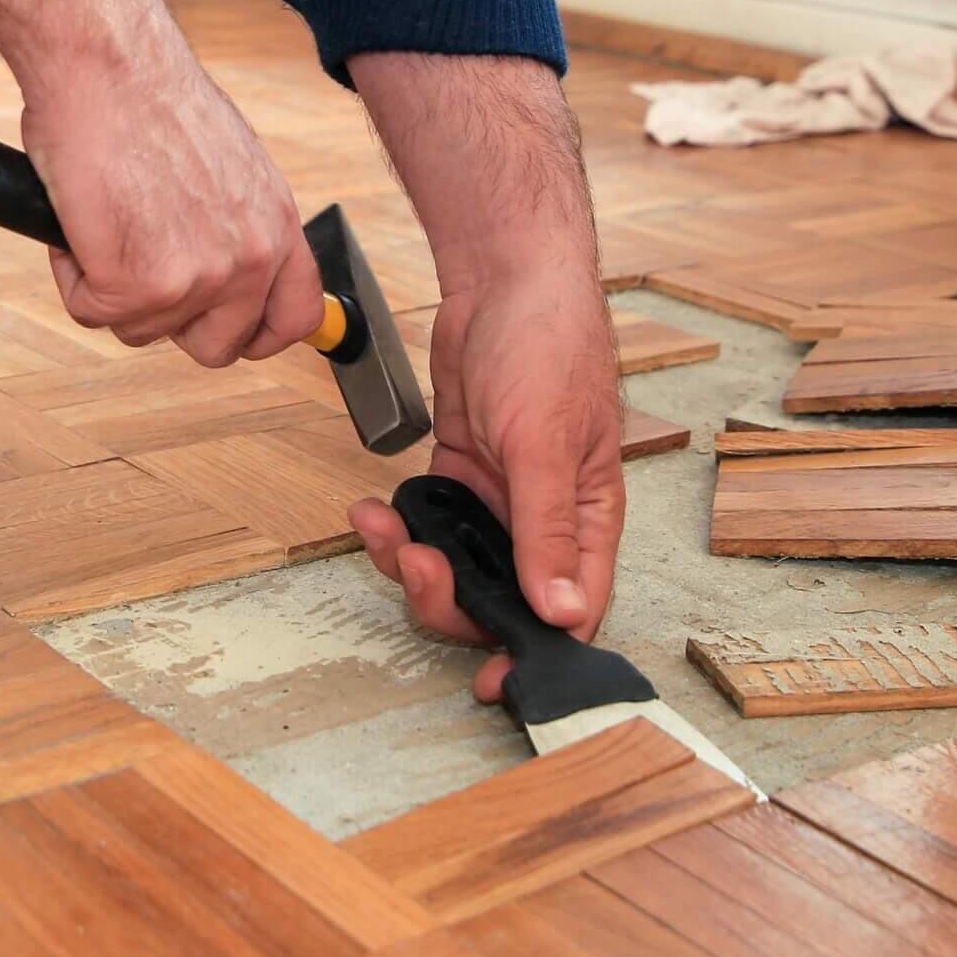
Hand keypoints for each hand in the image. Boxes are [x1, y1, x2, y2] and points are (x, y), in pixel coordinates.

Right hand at [24, 41, 324, 365]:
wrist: (108, 65)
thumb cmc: (151, 102)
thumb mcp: (231, 168)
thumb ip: (237, 224)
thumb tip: (222, 265)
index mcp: (278, 227)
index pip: (297, 317)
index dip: (258, 335)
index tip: (229, 330)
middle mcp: (251, 258)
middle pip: (216, 347)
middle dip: (169, 318)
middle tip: (137, 265)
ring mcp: (199, 278)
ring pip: (142, 330)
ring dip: (112, 286)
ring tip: (105, 216)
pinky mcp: (138, 284)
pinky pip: (92, 310)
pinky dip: (73, 273)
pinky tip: (79, 217)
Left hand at [350, 260, 623, 701]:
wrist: (505, 275)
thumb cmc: (549, 343)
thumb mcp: (545, 443)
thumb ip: (547, 532)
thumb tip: (563, 615)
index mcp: (588, 517)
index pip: (572, 610)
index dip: (532, 651)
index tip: (490, 681)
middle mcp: (545, 516)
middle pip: (500, 597)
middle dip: (449, 598)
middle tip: (415, 570)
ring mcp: (500, 496)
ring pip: (455, 565)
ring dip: (412, 563)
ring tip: (380, 531)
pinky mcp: (462, 472)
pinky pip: (426, 524)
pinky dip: (394, 528)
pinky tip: (369, 511)